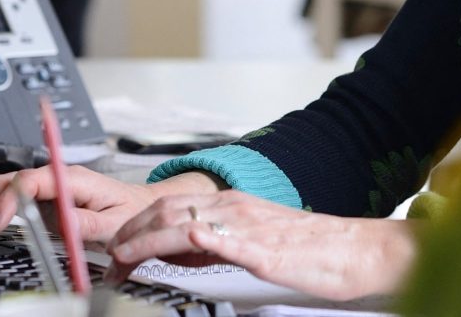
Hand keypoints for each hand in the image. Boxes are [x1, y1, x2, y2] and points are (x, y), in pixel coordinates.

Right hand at [0, 166, 219, 255]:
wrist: (137, 205)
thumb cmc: (128, 211)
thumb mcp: (115, 222)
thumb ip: (87, 223)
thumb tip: (64, 224)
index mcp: (72, 178)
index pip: (30, 179)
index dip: (8, 200)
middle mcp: (52, 176)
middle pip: (6, 181)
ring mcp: (42, 183)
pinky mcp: (36, 194)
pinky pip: (1, 192)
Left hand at [105, 191, 417, 301]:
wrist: (351, 249)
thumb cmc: (308, 249)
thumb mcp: (251, 241)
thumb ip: (216, 244)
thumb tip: (183, 253)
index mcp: (230, 203)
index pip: (169, 206)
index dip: (136, 225)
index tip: (116, 248)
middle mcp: (234, 207)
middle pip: (167, 210)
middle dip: (130, 233)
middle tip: (109, 257)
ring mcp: (248, 226)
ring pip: (186, 223)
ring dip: (148, 240)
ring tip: (124, 257)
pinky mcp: (265, 250)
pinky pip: (229, 241)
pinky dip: (203, 241)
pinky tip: (188, 243)